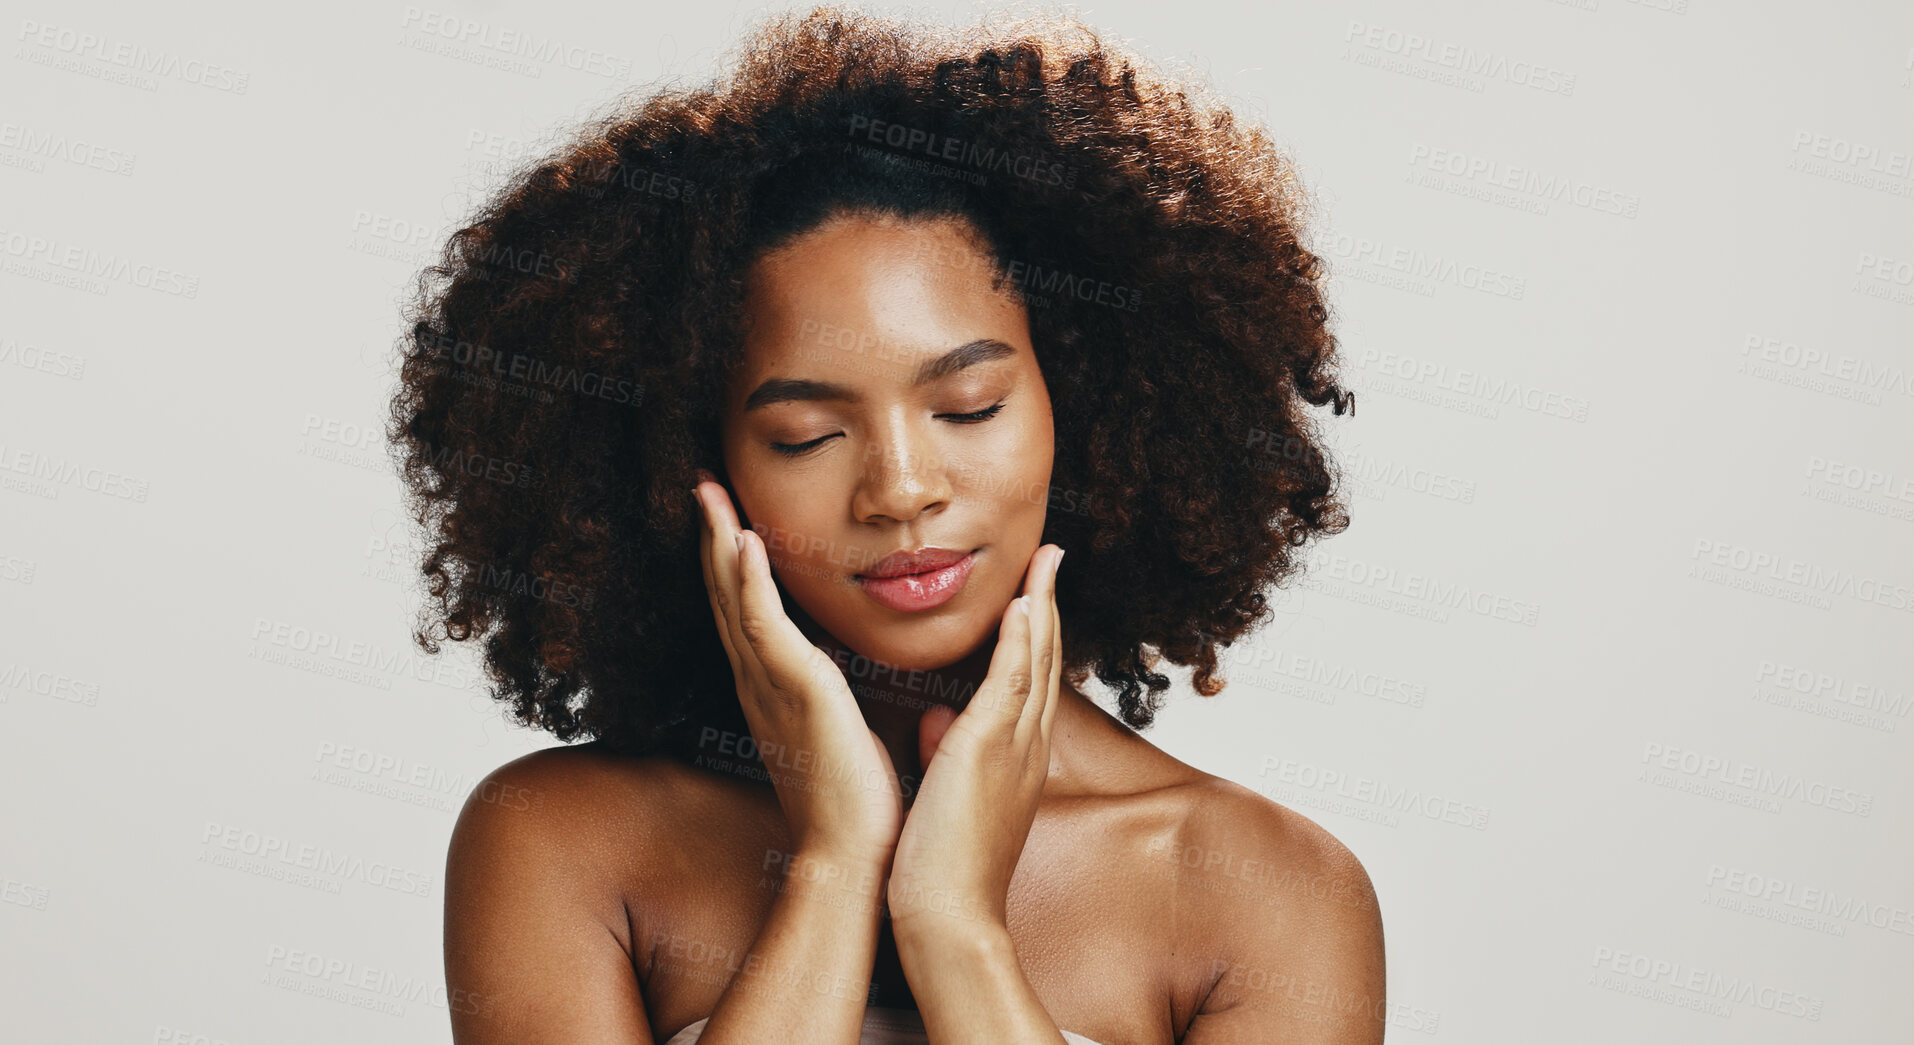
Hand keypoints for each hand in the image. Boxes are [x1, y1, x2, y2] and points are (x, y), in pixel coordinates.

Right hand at [693, 470, 903, 867]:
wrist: (853, 853)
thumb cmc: (855, 802)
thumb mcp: (839, 731)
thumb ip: (831, 697)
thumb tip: (840, 675)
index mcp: (772, 689)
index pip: (745, 610)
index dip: (731, 561)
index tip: (727, 513)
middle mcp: (759, 681)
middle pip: (725, 594)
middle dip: (713, 536)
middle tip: (702, 483)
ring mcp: (771, 684)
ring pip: (735, 598)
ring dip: (720, 540)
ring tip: (710, 491)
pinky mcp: (795, 690)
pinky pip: (763, 625)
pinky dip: (748, 581)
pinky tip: (742, 540)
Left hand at [885, 543, 1064, 935]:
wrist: (948, 916)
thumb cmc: (942, 865)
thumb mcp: (945, 791)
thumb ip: (944, 748)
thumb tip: (932, 716)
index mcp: (1017, 755)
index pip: (1031, 678)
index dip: (1035, 629)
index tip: (1035, 589)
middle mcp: (1026, 745)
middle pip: (1045, 659)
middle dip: (1049, 603)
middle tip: (1052, 555)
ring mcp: (1014, 746)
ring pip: (1036, 661)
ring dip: (1042, 604)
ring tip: (1046, 559)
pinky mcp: (990, 750)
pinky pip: (1013, 684)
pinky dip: (1022, 641)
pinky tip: (1024, 604)